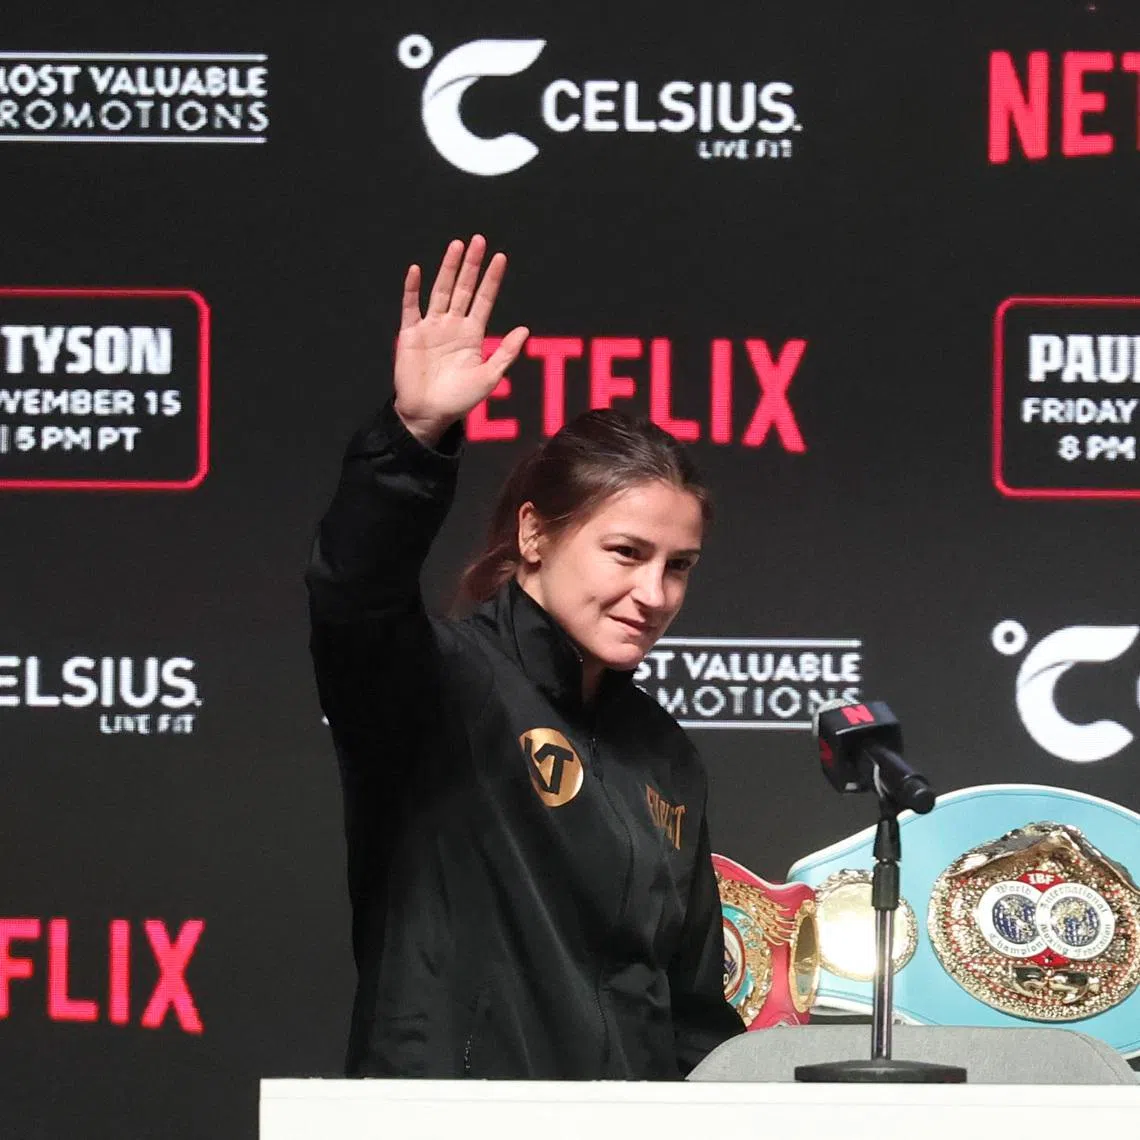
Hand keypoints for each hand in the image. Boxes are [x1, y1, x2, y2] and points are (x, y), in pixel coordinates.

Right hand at [394, 235, 528, 445]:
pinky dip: (412, 289)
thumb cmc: (459, 400)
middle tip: (479, 240)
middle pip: (463, 288)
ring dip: (447, 268)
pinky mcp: (410, 334)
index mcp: (472, 334)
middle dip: (471, 265)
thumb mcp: (489, 377)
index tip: (501, 258)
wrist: (429, 414)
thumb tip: (525, 329)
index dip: (492, 279)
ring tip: (456, 246)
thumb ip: (506, 353)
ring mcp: (431, 327)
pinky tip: (416, 270)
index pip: (484, 299)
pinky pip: (410, 307)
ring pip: (440, 291)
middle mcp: (452, 325)